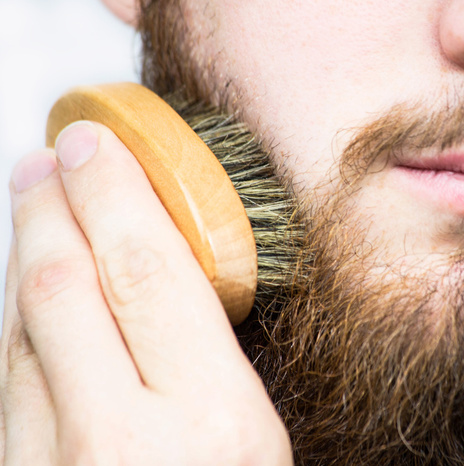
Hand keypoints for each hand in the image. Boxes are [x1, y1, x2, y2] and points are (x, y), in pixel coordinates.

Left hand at [1, 121, 291, 464]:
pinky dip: (18, 322)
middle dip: (51, 207)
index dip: (115, 193)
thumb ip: (222, 364)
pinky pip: (7, 384)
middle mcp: (123, 443)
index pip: (148, 273)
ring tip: (38, 211)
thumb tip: (181, 274)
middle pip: (64, 289)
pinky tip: (32, 298)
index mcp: (215, 422)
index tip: (97, 144)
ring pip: (18, 333)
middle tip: (47, 160)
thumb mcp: (264, 441)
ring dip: (26, 257)